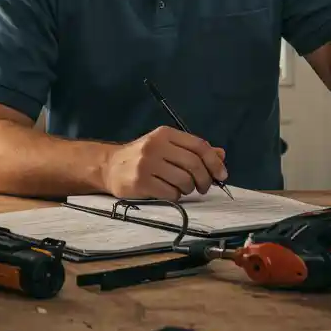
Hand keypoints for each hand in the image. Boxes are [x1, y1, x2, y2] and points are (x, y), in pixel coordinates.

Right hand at [100, 126, 228, 201]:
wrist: (109, 166)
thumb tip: (221, 155)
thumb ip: (193, 150)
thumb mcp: (167, 147)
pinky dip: (176, 196)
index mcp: (165, 134)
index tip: (222, 175)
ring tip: (183, 189)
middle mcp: (156, 146)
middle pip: (194, 164)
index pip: (199, 145)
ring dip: (189, 189)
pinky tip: (169, 193)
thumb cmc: (143, 157)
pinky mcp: (140, 182)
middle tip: (204, 187)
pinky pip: (171, 193)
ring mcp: (146, 164)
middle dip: (205, 179)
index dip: (214, 162)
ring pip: (184, 180)